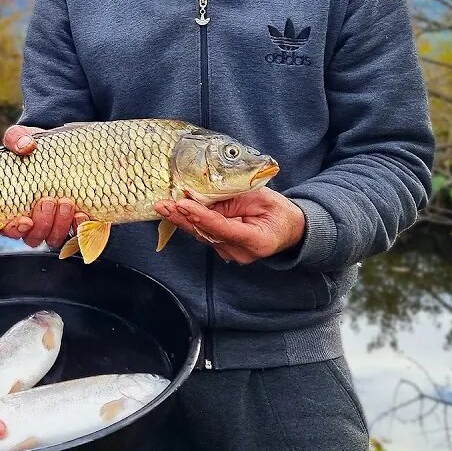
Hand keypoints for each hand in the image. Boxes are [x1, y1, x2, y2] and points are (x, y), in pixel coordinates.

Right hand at [0, 126, 87, 248]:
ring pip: (53, 238)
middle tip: (49, 201)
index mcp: (11, 207)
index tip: (24, 219)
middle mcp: (32, 221)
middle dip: (42, 223)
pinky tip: (82, 214)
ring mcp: (53, 224)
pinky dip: (80, 227)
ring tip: (67, 203)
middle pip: (33, 237)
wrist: (64, 150)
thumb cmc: (35, 148)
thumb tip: (25, 145)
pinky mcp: (73, 222)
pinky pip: (76, 234)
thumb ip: (17, 138)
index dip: (15, 229)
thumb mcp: (22, 137)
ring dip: (60, 225)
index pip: (9, 228)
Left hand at [154, 188, 305, 264]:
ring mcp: (231, 254)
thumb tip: (205, 197)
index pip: (224, 229)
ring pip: (202, 235)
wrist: (288, 229)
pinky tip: (175, 211)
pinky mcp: (223, 249)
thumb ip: (235, 200)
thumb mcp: (262, 198)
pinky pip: (204, 234)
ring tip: (164, 205)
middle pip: (207, 234)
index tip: (183, 204)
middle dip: (183, 218)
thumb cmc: (278, 211)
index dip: (202, 217)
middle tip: (163, 205)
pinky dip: (190, 222)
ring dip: (182, 220)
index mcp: (258, 241)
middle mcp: (241, 253)